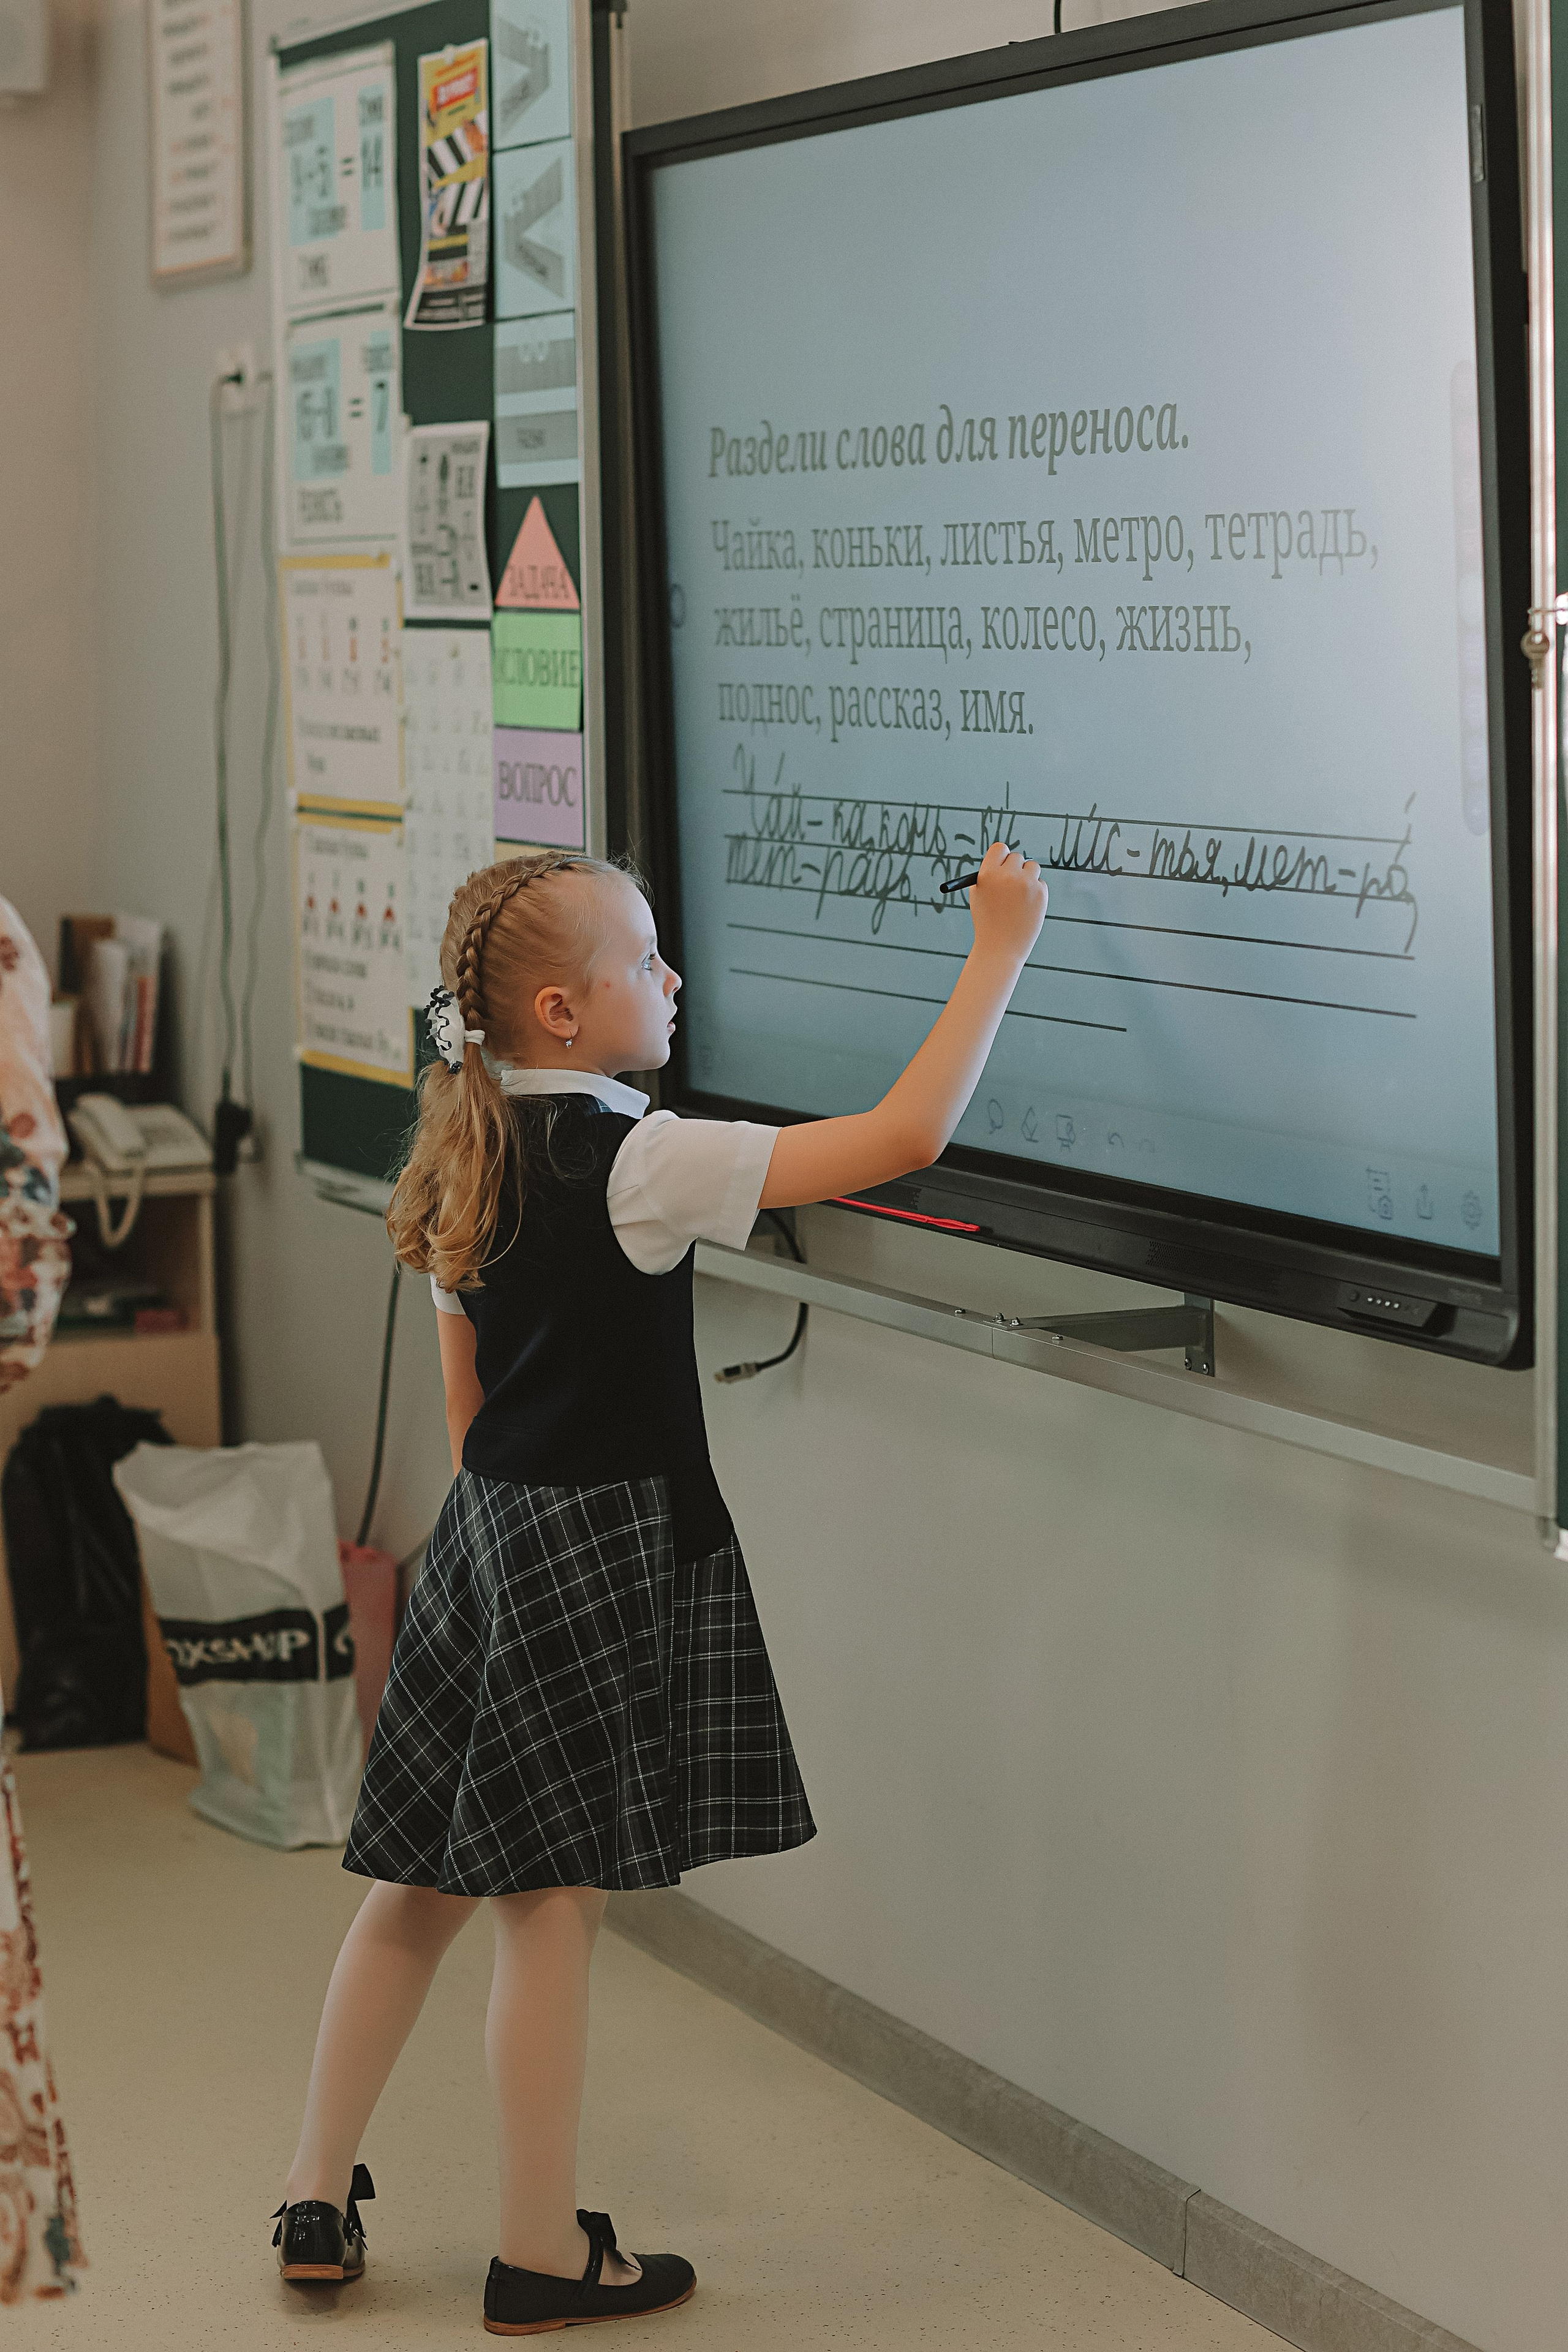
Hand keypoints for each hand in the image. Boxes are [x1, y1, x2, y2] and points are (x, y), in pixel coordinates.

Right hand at [967, 842, 1047, 966]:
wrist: (1000, 948)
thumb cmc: (987, 922)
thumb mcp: (979, 895)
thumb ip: (989, 874)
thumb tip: (1003, 859)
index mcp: (988, 874)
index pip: (999, 849)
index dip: (1001, 856)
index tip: (1003, 863)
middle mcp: (1007, 875)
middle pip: (1017, 857)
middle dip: (1015, 868)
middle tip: (1013, 882)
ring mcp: (1026, 884)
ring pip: (1032, 867)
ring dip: (1028, 877)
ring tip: (1019, 898)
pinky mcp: (1041, 893)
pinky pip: (1041, 883)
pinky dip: (1035, 893)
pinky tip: (1026, 909)